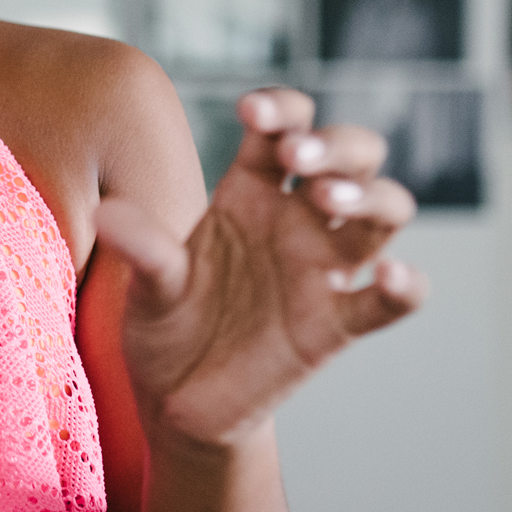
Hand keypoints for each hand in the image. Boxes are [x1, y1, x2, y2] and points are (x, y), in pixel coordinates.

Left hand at [98, 88, 427, 449]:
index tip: (252, 112)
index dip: (281, 109)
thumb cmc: (166, 325)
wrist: (178, 401)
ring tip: (327, 201)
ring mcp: (322, 271)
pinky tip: (392, 274)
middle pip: (350, 157)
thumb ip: (142, 246)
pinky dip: (405, 286)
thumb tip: (106, 211)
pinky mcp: (335, 325)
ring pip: (382, 213)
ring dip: (368, 196)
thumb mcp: (147, 284)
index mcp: (249, 193)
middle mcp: (295, 221)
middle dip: (334, 144)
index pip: (284, 127)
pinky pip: (388, 302)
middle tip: (296, 157)